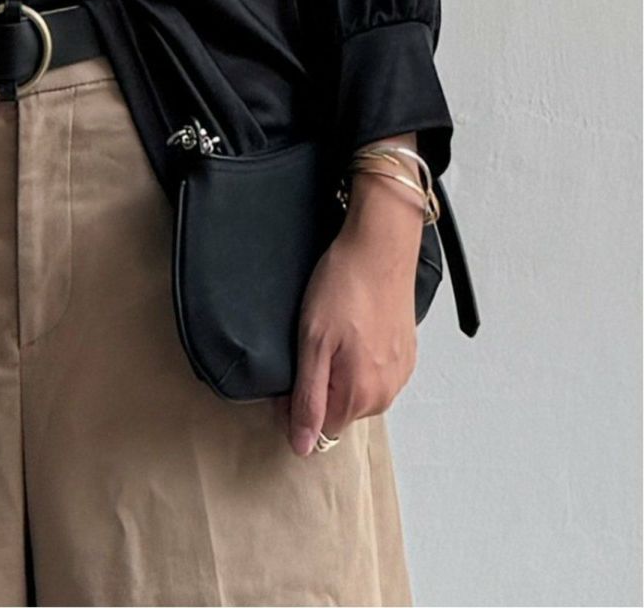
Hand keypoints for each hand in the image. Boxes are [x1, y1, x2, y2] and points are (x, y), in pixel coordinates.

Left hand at [280, 171, 422, 455]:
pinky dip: (359, 359)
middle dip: (320, 388)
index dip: (296, 404)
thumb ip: (308, 399)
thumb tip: (302, 446)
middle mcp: (385, 393)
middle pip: (339, 411)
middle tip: (310, 345)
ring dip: (340, 373)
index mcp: (360, 395)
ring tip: (333, 333)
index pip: (319, 428)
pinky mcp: (406, 355)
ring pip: (357, 393)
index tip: (290, 371)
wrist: (380, 249)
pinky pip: (375, 373)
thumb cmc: (343, 287)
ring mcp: (399, 374)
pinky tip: (352, 330)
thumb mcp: (312, 343)